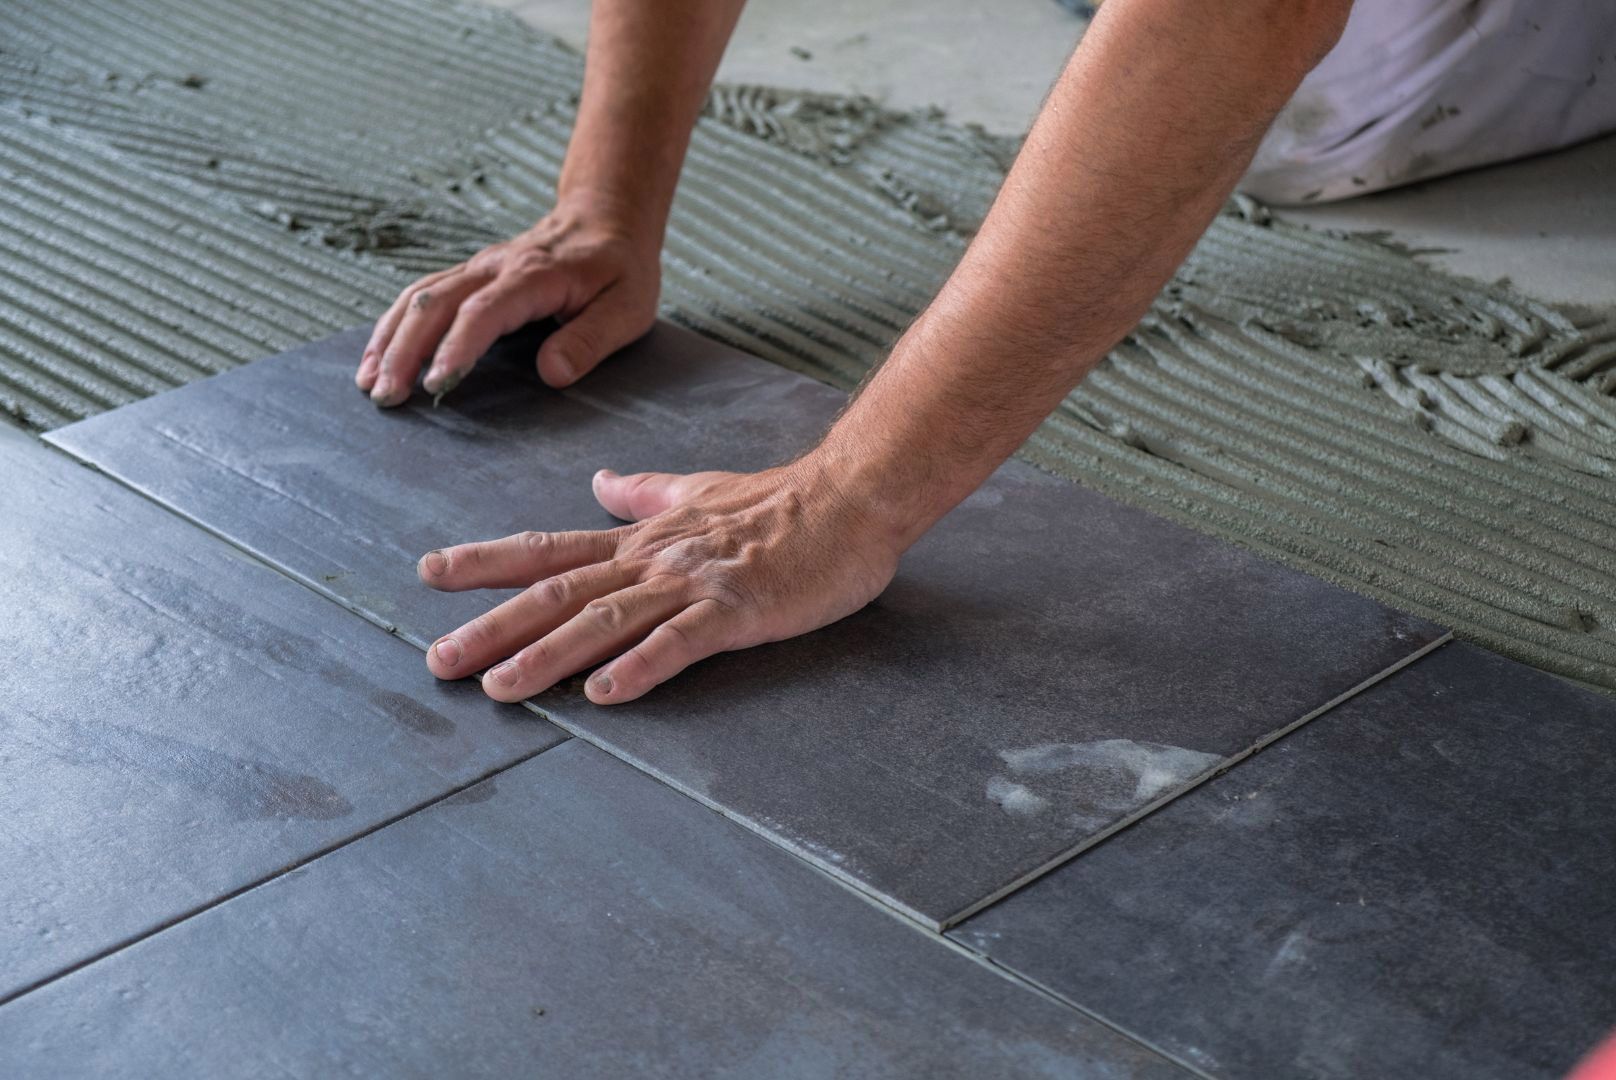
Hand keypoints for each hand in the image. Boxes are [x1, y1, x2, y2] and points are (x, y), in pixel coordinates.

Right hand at [356, 193, 659, 405]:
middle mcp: (494, 267)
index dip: (456, 348)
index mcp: (534, 276)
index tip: (436, 385)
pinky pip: (420, 295)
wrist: (607, 218)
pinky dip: (393, 325)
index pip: (484, 312)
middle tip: (387, 397)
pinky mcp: (468, 275)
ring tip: (368, 383)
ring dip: (389, 339)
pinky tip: (376, 355)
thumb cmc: (621, 269)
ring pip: (418, 297)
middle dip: (404, 351)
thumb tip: (552, 373)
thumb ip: (590, 340)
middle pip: (434, 304)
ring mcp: (476, 268)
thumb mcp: (628, 308)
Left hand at [417, 457, 901, 703]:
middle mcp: (654, 560)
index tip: (432, 573)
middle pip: (559, 593)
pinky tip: (604, 694)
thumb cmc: (781, 503)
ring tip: (498, 688)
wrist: (850, 500)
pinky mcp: (736, 611)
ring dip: (547, 655)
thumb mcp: (698, 490)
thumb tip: (601, 482)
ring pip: (605, 619)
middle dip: (494, 627)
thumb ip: (644, 493)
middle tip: (438, 660)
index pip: (550, 548)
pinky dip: (640, 666)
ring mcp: (693, 585)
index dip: (488, 562)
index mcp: (643, 539)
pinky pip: (680, 642)